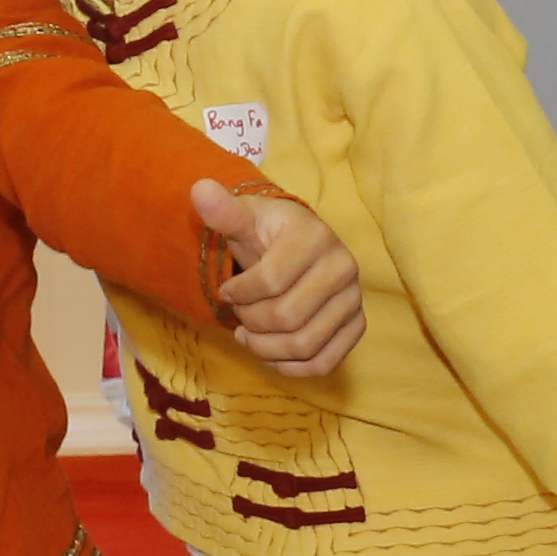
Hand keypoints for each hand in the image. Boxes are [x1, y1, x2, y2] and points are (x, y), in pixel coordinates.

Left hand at [194, 181, 363, 379]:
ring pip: (304, 345)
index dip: (238, 294)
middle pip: (286, 318)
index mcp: (315, 239)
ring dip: (265, 348)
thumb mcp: (244, 220)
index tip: (228, 291)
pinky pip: (324, 362)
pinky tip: (271, 353)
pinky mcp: (356, 325)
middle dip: (251, 321)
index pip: (270, 282)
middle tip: (240, 315)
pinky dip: (290, 366)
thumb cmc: (266, 235)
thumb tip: (199, 188)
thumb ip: (224, 212)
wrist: (298, 247)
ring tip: (250, 335)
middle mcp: (344, 267)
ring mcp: (354, 298)